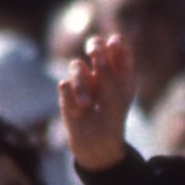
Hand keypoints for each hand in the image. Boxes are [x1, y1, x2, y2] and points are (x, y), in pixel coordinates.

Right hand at [59, 34, 136, 173]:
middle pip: (95, 45)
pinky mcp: (67, 90)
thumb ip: (108, 72)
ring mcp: (84, 79)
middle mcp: (101, 70)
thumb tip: (95, 52)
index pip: (118, 46)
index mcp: (119, 70)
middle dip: (94, 46)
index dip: (116, 43)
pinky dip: (72, 99)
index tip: (113, 45)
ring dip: (81, 85)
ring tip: (87, 105)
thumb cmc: (112, 118)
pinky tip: (78, 113)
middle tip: (94, 53)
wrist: (97, 142)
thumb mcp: (116, 95)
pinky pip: (65, 85)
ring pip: (76, 65)